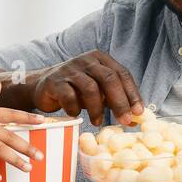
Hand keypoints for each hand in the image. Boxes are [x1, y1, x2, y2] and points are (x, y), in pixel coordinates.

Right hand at [28, 51, 143, 126]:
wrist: (42, 87)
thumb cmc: (75, 90)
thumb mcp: (97, 91)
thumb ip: (113, 100)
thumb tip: (134, 118)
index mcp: (100, 59)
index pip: (122, 74)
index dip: (132, 94)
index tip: (138, 112)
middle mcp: (86, 60)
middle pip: (109, 79)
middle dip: (119, 102)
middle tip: (124, 120)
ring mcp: (70, 69)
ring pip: (90, 88)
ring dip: (97, 109)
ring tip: (98, 122)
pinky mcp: (55, 81)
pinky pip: (69, 96)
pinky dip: (74, 108)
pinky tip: (75, 114)